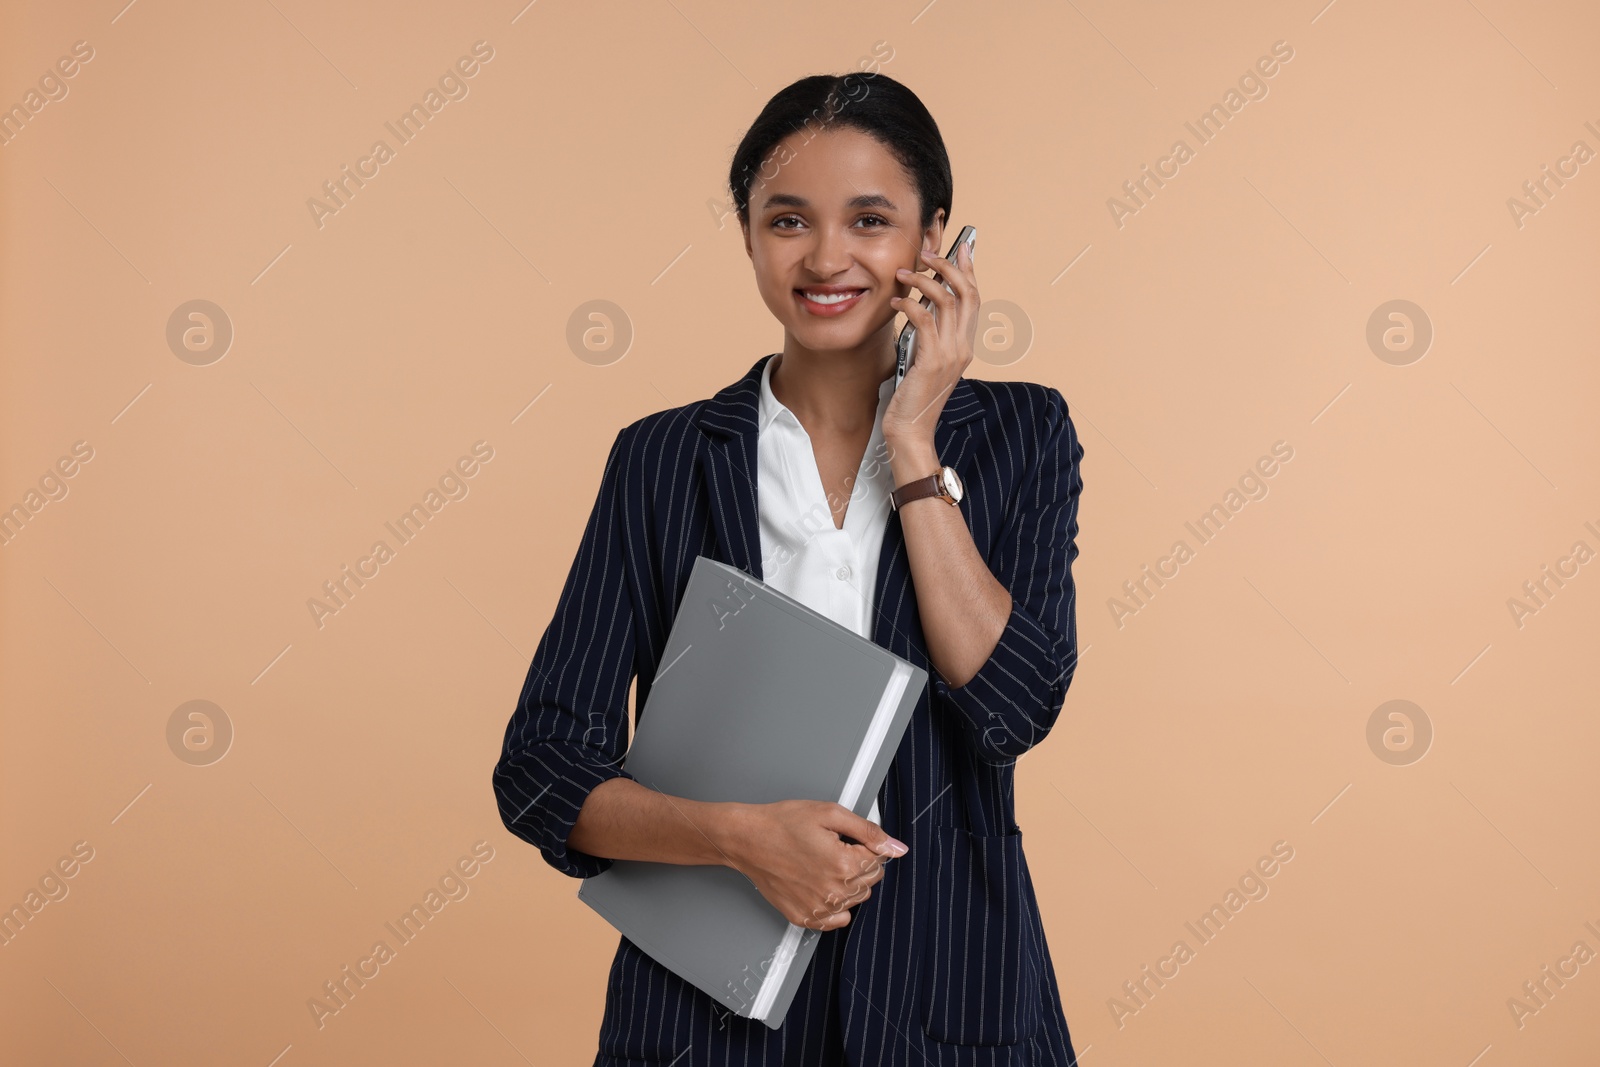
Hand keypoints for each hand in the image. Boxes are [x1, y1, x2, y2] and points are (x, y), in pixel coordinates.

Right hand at [728, 800, 906, 930]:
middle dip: (859, 863)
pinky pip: (837, 920)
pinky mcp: (804, 917)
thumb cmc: (782, 823)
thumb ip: (868, 831)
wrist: (747, 839)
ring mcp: (818, 909)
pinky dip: (834, 905)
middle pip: (869, 882)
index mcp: (843, 864)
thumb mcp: (830, 813)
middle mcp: (834, 892)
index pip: (880, 862)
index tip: (845, 839)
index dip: (865, 846)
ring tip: (821, 864)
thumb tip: (897, 848)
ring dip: (847, 883)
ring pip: (855, 900)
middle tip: (832, 848)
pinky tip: (819, 884)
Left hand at [883, 240, 978, 445]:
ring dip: (924, 280)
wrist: (911, 432)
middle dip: (948, 266)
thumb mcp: (924, 361)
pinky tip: (896, 301)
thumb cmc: (912, 399)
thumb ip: (928, 337)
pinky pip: (925, 318)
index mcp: (965, 346)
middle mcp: (963, 347)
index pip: (974, 299)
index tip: (959, 248)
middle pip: (967, 293)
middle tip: (927, 253)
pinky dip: (910, 304)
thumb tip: (919, 307)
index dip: (968, 271)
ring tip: (903, 274)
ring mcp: (950, 354)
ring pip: (947, 300)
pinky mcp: (932, 360)